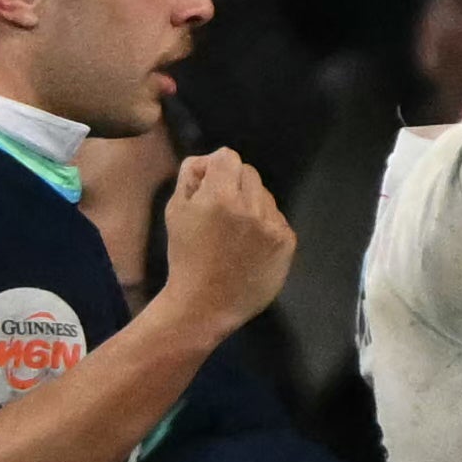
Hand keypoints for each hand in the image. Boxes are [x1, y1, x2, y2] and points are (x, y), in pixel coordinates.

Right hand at [154, 148, 295, 336]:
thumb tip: (206, 161)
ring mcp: (272, 225)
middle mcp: (251, 206)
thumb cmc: (185, 257)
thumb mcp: (175, 211)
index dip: (215, 168)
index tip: (209, 187)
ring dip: (252, 205)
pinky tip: (250, 247)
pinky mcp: (287, 243)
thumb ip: (190, 176)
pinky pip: (277, 218)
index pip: (227, 157)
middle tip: (221, 211)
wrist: (205, 304)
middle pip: (249, 173)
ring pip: (265, 196)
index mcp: (220, 196)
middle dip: (234, 185)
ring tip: (236, 233)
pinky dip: (265, 226)